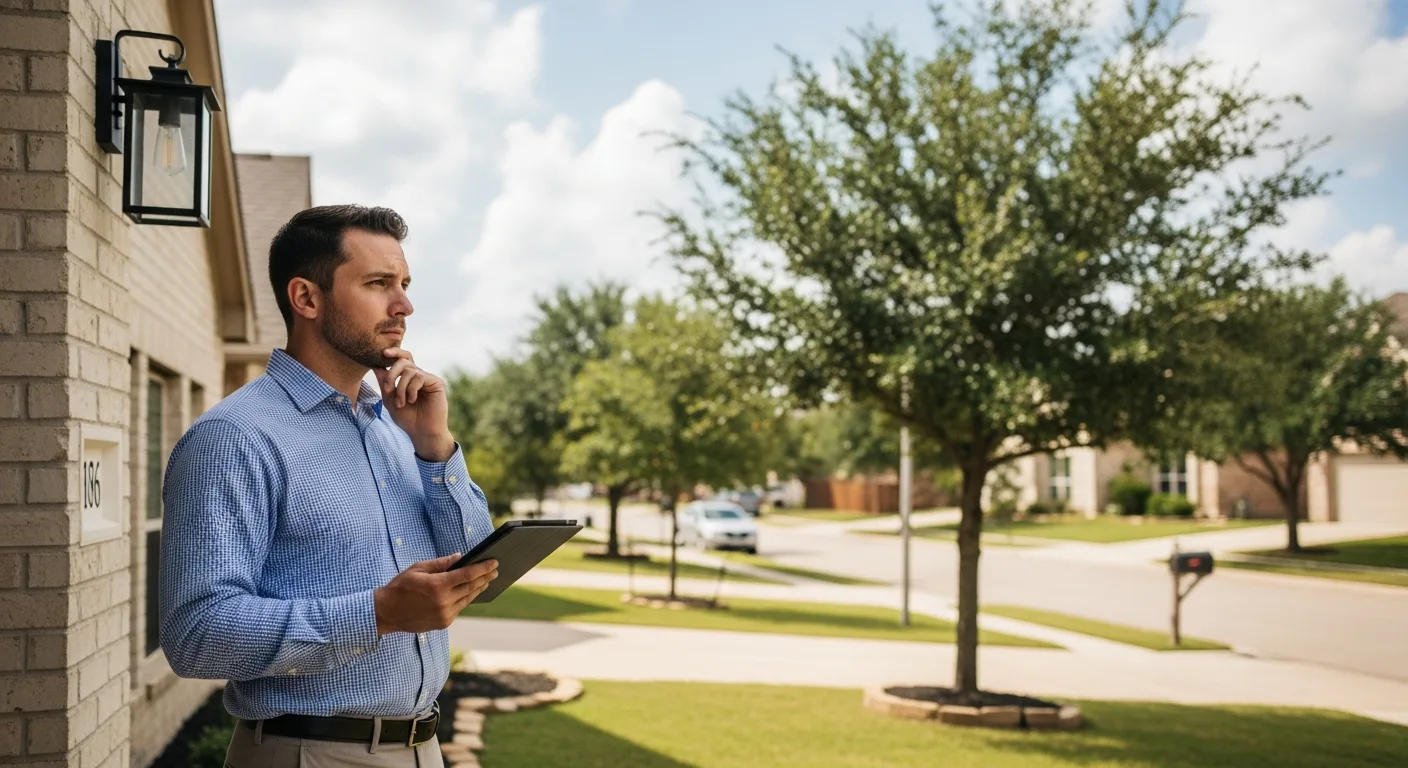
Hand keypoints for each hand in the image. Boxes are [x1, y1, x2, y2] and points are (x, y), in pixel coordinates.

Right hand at [373, 553, 498, 635]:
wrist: (386, 613)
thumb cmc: (400, 586)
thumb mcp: (418, 569)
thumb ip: (441, 563)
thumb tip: (460, 556)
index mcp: (437, 586)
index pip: (467, 574)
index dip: (483, 568)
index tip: (494, 562)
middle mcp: (443, 601)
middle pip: (471, 587)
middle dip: (485, 577)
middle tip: (495, 570)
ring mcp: (444, 614)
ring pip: (468, 599)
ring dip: (478, 588)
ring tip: (487, 580)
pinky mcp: (443, 623)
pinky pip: (459, 608)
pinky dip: (466, 598)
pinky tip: (471, 592)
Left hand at [374, 347, 453, 460]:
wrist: (422, 432)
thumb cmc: (407, 418)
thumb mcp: (389, 400)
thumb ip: (384, 383)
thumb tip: (376, 366)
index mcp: (408, 378)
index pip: (402, 359)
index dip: (394, 352)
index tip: (382, 353)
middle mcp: (419, 375)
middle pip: (403, 360)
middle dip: (392, 374)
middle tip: (387, 389)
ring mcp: (428, 378)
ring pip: (409, 371)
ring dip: (401, 388)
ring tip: (401, 403)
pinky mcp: (436, 382)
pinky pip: (419, 377)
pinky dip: (411, 389)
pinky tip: (412, 400)